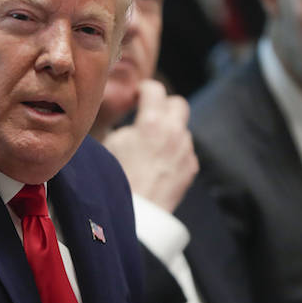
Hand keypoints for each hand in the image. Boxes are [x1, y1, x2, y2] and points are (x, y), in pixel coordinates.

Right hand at [102, 80, 198, 212]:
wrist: (135, 213)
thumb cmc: (117, 179)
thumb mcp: (110, 144)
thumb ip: (125, 125)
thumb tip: (130, 120)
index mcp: (153, 122)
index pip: (154, 88)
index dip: (143, 90)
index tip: (136, 98)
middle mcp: (174, 133)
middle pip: (178, 103)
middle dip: (164, 105)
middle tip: (150, 115)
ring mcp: (186, 151)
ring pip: (182, 129)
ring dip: (169, 131)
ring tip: (151, 147)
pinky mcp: (191, 168)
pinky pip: (185, 151)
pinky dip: (174, 152)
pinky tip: (159, 165)